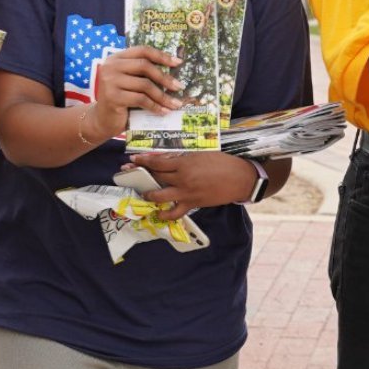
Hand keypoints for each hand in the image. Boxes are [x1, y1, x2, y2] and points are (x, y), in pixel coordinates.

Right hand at [88, 46, 182, 138]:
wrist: (103, 120)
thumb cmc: (121, 99)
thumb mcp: (130, 81)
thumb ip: (143, 73)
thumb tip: (173, 70)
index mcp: (116, 58)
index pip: (142, 50)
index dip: (161, 56)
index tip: (178, 63)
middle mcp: (111, 66)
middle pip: (144, 66)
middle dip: (165, 77)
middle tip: (179, 87)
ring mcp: (110, 81)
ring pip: (144, 85)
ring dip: (163, 96)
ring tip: (175, 104)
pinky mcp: (113, 97)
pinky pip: (140, 99)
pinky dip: (154, 106)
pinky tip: (163, 111)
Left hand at [128, 151, 255, 220]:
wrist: (239, 179)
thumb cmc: (222, 162)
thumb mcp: (201, 154)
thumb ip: (183, 158)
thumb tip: (167, 160)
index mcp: (184, 163)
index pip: (158, 162)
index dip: (144, 161)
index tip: (133, 159)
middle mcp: (182, 179)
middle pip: (156, 177)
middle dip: (140, 175)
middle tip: (129, 172)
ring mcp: (186, 193)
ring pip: (160, 196)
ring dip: (148, 194)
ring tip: (143, 193)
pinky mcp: (192, 204)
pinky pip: (175, 212)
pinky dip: (165, 214)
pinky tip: (159, 213)